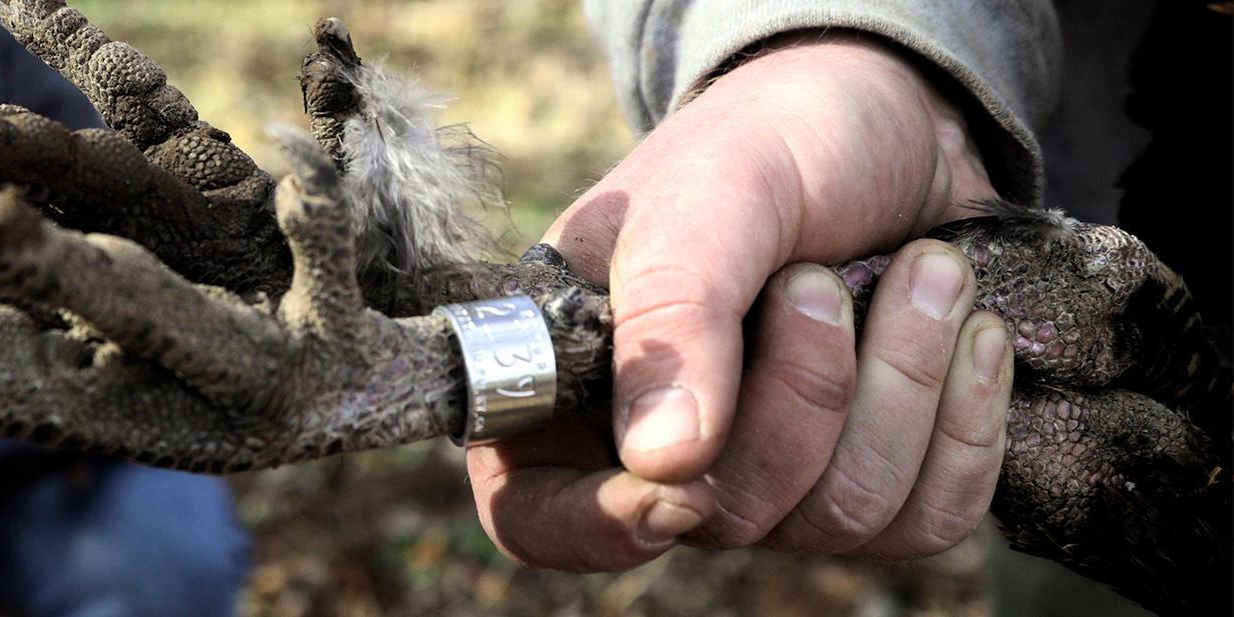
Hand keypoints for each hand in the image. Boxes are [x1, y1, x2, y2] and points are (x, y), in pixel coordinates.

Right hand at [468, 30, 1013, 570]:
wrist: (888, 113)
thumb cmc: (767, 140)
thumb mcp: (709, 199)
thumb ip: (674, 315)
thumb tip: (664, 462)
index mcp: (570, 381)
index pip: (541, 516)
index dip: (599, 526)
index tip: (676, 483)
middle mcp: (658, 449)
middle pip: (724, 517)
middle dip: (804, 393)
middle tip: (819, 277)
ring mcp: (770, 474)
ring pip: (837, 518)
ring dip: (901, 385)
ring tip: (921, 273)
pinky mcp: (873, 476)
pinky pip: (924, 518)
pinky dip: (965, 422)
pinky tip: (968, 331)